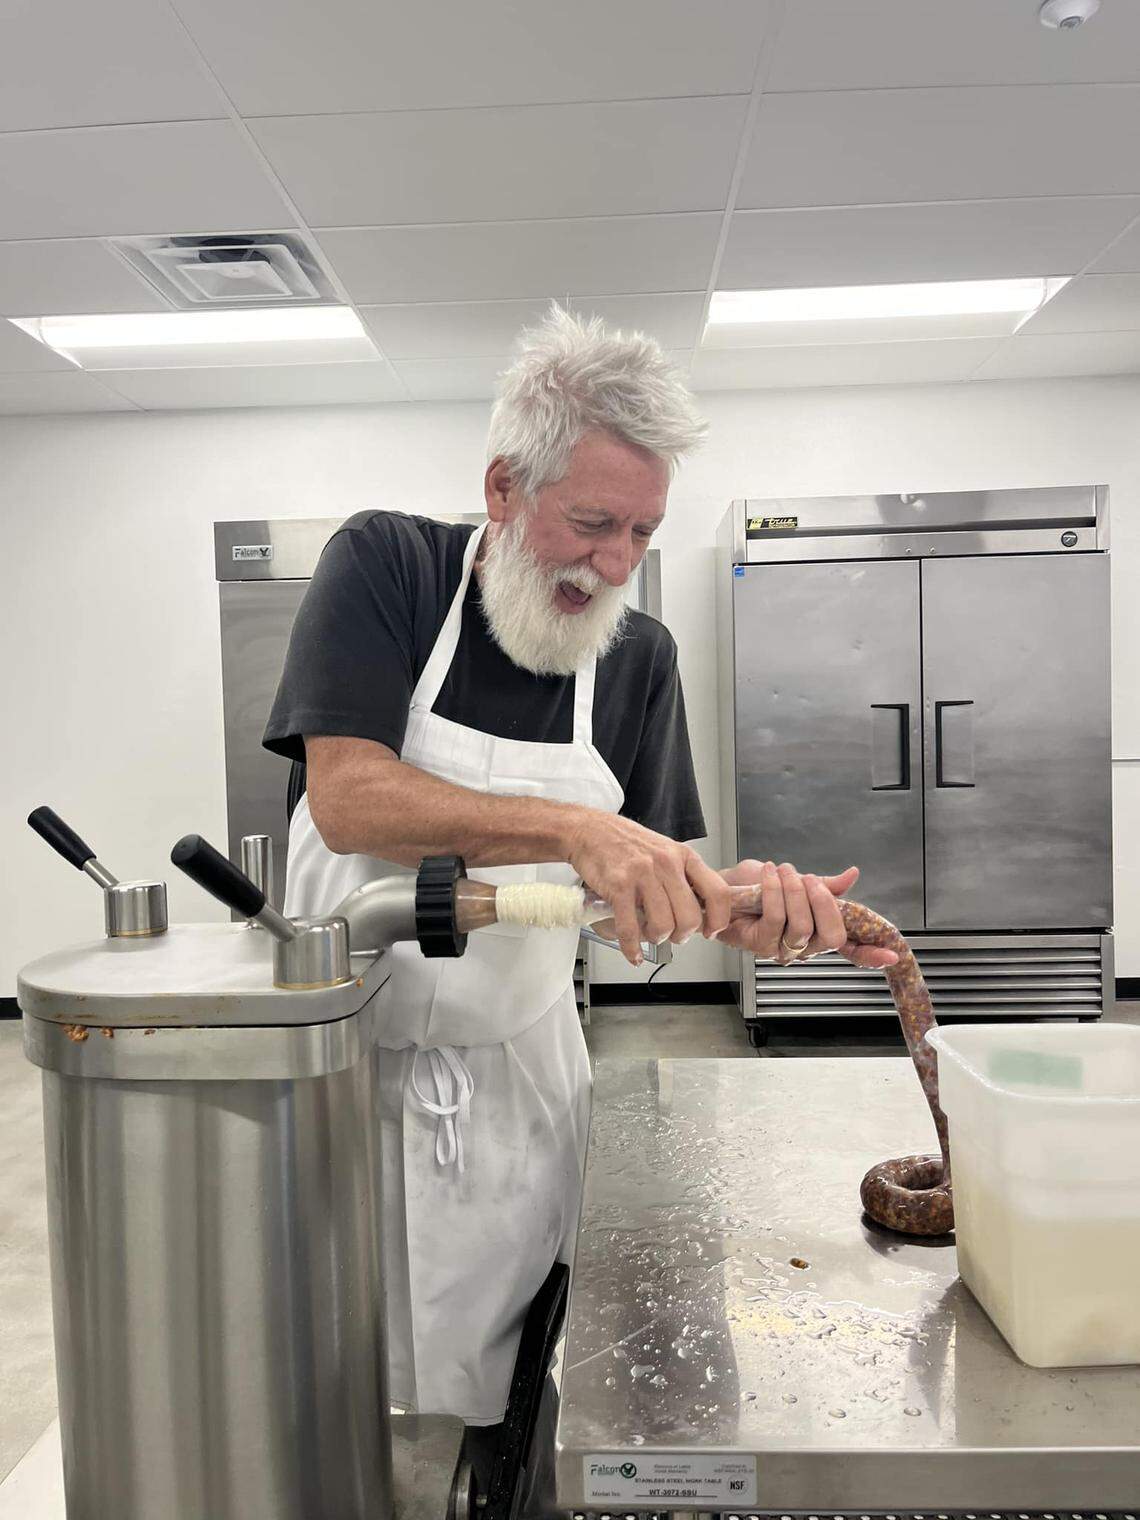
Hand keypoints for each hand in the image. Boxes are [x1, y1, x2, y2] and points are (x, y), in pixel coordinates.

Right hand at [561, 810, 731, 965]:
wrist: (590, 831)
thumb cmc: (627, 843)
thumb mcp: (666, 851)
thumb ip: (683, 878)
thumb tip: (699, 910)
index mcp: (683, 856)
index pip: (717, 892)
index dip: (719, 919)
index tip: (711, 931)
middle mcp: (666, 864)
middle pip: (690, 917)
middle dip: (682, 935)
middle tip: (674, 935)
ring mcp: (642, 874)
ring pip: (663, 925)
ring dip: (657, 938)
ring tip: (650, 934)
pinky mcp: (619, 886)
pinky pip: (630, 928)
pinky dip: (632, 948)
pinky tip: (633, 952)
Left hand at [715, 860, 897, 969]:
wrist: (721, 886)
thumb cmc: (757, 886)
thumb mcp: (795, 880)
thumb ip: (825, 885)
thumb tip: (852, 875)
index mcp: (819, 930)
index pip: (851, 949)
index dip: (872, 953)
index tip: (893, 954)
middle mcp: (804, 946)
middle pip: (831, 938)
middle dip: (823, 903)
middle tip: (809, 879)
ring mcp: (782, 948)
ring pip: (801, 927)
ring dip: (793, 892)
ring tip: (782, 870)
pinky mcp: (759, 944)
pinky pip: (775, 920)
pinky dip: (774, 892)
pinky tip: (768, 875)